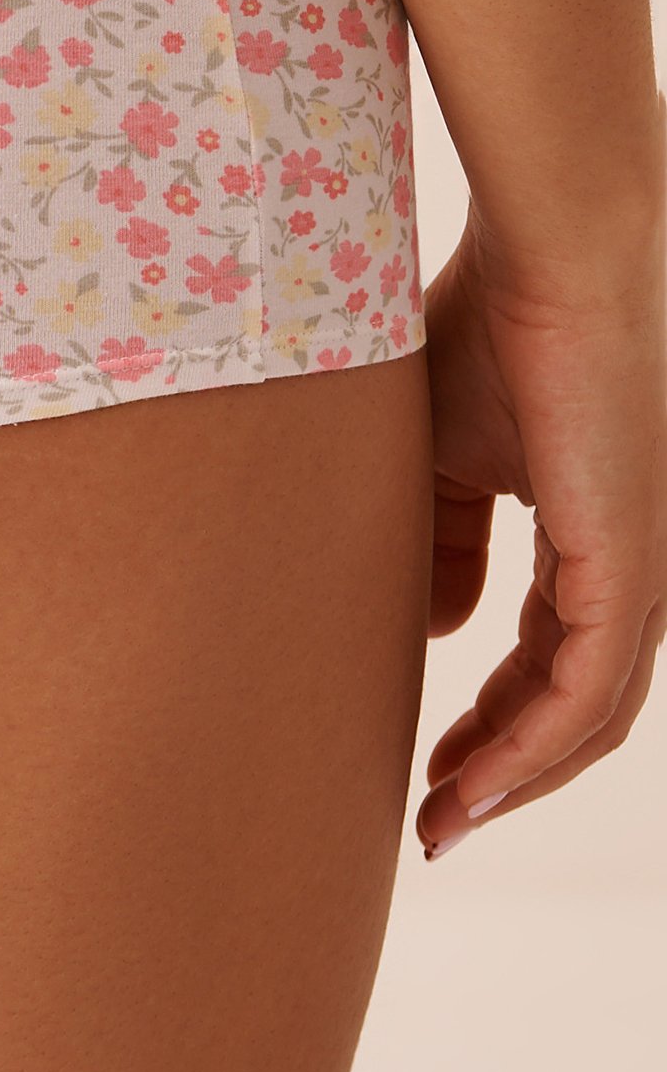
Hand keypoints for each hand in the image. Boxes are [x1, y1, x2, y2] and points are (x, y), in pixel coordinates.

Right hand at [414, 191, 666, 857]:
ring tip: (441, 819)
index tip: (426, 766)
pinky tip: (472, 784)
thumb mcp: (444, 453)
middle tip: (431, 818)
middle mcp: (638, 563)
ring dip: (512, 776)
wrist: (551, 252)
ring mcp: (646, 568)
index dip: (490, 719)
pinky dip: (530, 748)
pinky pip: (587, 690)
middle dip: (501, 768)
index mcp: (596, 532)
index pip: (551, 655)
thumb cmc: (489, 322)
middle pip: (574, 703)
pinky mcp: (635, 563)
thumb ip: (445, 543)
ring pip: (589, 714)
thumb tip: (444, 631)